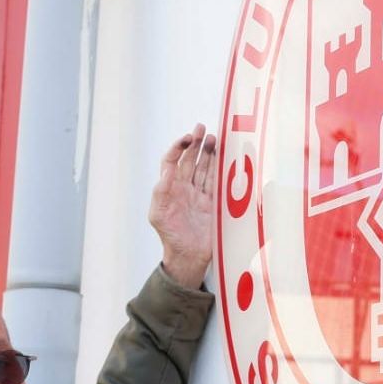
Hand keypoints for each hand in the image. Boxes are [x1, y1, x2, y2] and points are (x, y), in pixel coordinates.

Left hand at [149, 124, 218, 287]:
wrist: (188, 256)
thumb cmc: (169, 236)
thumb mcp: (158, 214)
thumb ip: (161, 191)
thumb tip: (168, 169)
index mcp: (169, 188)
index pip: (173, 161)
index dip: (179, 147)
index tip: (188, 138)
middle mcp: (185, 188)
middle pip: (190, 160)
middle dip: (196, 144)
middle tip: (202, 128)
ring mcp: (200, 195)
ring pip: (204, 168)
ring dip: (209, 153)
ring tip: (214, 138)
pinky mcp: (213, 203)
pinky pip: (217, 181)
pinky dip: (220, 169)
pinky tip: (224, 158)